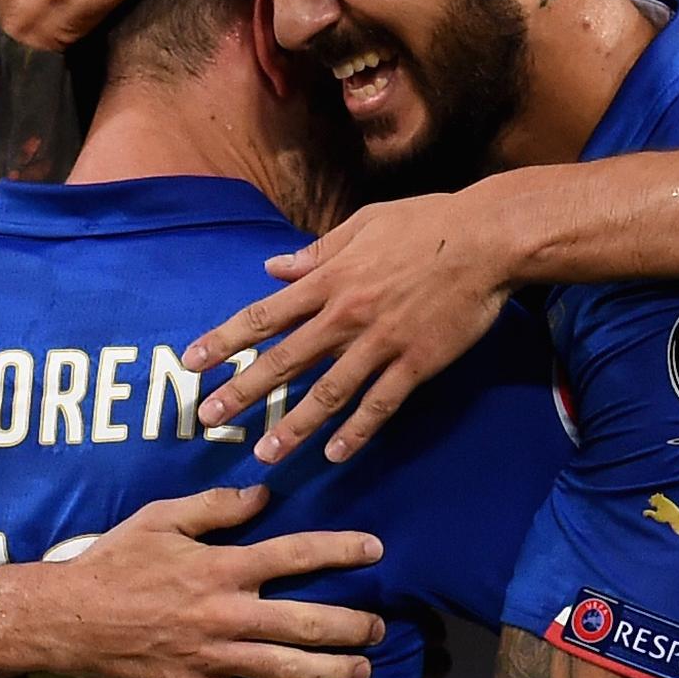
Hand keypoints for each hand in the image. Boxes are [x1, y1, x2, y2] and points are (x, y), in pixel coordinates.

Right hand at [27, 484, 383, 677]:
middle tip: (380, 629)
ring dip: (332, 672)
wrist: (67, 619)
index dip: (340, 550)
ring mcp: (213, 657)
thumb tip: (262, 495)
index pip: (295, 555)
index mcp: (221, 567)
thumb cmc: (112, 564)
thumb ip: (214, 507)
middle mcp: (226, 614)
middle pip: (305, 621)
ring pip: (287, 669)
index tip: (375, 549)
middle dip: (351, 626)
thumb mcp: (160, 518)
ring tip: (363, 673)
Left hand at [181, 194, 518, 464]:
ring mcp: (381, 344)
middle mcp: (345, 316)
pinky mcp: (416, 364)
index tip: (193, 362)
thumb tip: (274, 268)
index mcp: (329, 279)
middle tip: (208, 420)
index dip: (224, 341)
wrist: (486, 240)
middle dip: (242, 393)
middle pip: (283, 362)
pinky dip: (357, 432)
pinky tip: (337, 454)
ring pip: (327, 394)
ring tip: (266, 453)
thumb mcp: (363, 225)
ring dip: (293, 426)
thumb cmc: (426, 223)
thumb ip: (316, 252)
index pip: (263, 316)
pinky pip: (380, 405)